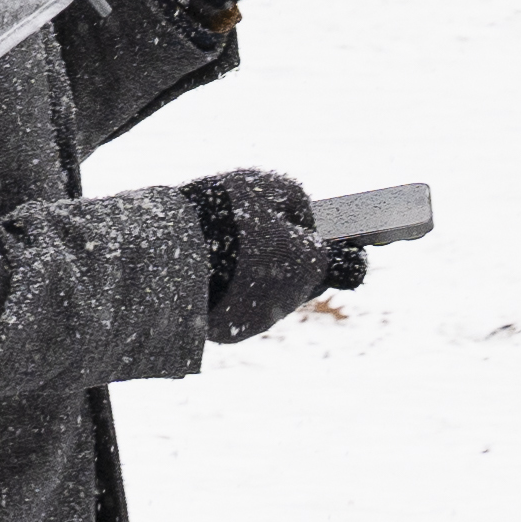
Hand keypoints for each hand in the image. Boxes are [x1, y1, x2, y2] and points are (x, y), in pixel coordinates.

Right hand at [184, 168, 361, 341]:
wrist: (171, 251)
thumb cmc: (224, 212)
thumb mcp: (268, 187)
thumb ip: (298, 203)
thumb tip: (304, 221)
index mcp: (311, 262)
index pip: (349, 264)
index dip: (339, 249)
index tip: (322, 238)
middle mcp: (294, 297)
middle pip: (307, 282)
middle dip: (292, 262)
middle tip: (262, 238)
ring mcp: (263, 319)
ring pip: (274, 299)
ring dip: (262, 279)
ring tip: (230, 253)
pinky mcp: (233, 334)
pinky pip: (244, 312)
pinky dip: (236, 296)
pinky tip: (216, 274)